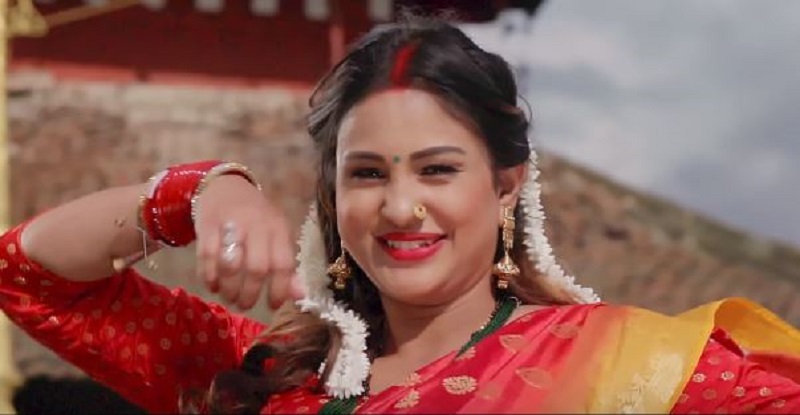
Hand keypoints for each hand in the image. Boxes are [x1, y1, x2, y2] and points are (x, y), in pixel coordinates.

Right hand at [193, 175, 302, 309]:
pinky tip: (213, 286)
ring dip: (229, 289)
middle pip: (256, 268)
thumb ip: (286, 265)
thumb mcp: (276, 235)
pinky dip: (209, 277)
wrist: (224, 186)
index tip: (272, 305)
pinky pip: (206, 258)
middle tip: (245, 305)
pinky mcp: (206, 226)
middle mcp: (257, 225)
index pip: (283, 264)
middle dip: (250, 293)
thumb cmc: (256, 218)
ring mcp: (230, 224)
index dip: (279, 289)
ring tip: (229, 297)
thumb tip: (300, 296)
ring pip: (230, 265)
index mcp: (278, 228)